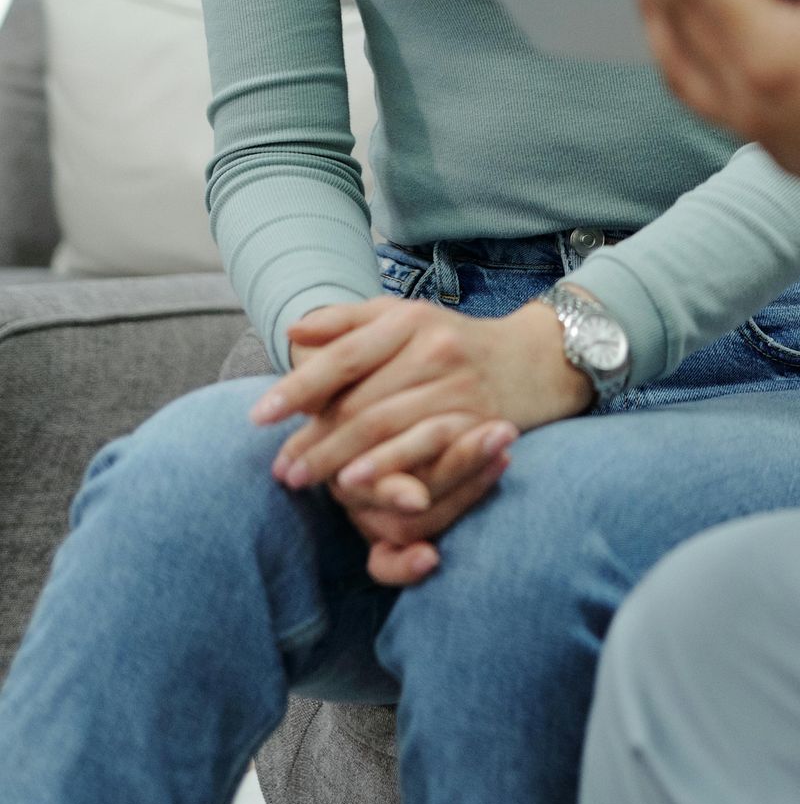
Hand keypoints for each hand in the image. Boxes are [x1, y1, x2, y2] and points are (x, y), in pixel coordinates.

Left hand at [251, 296, 591, 575]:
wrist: (536, 358)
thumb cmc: (453, 341)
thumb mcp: (404, 318)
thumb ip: (347, 322)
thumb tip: (293, 333)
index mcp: (408, 320)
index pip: (344, 356)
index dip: (299, 387)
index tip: (260, 415)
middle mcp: (434, 350)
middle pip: (361, 401)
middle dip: (314, 439)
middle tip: (279, 469)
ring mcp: (459, 387)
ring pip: (387, 428)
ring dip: (340, 459)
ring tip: (305, 481)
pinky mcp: (478, 421)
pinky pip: (425, 451)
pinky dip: (387, 470)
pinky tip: (359, 485)